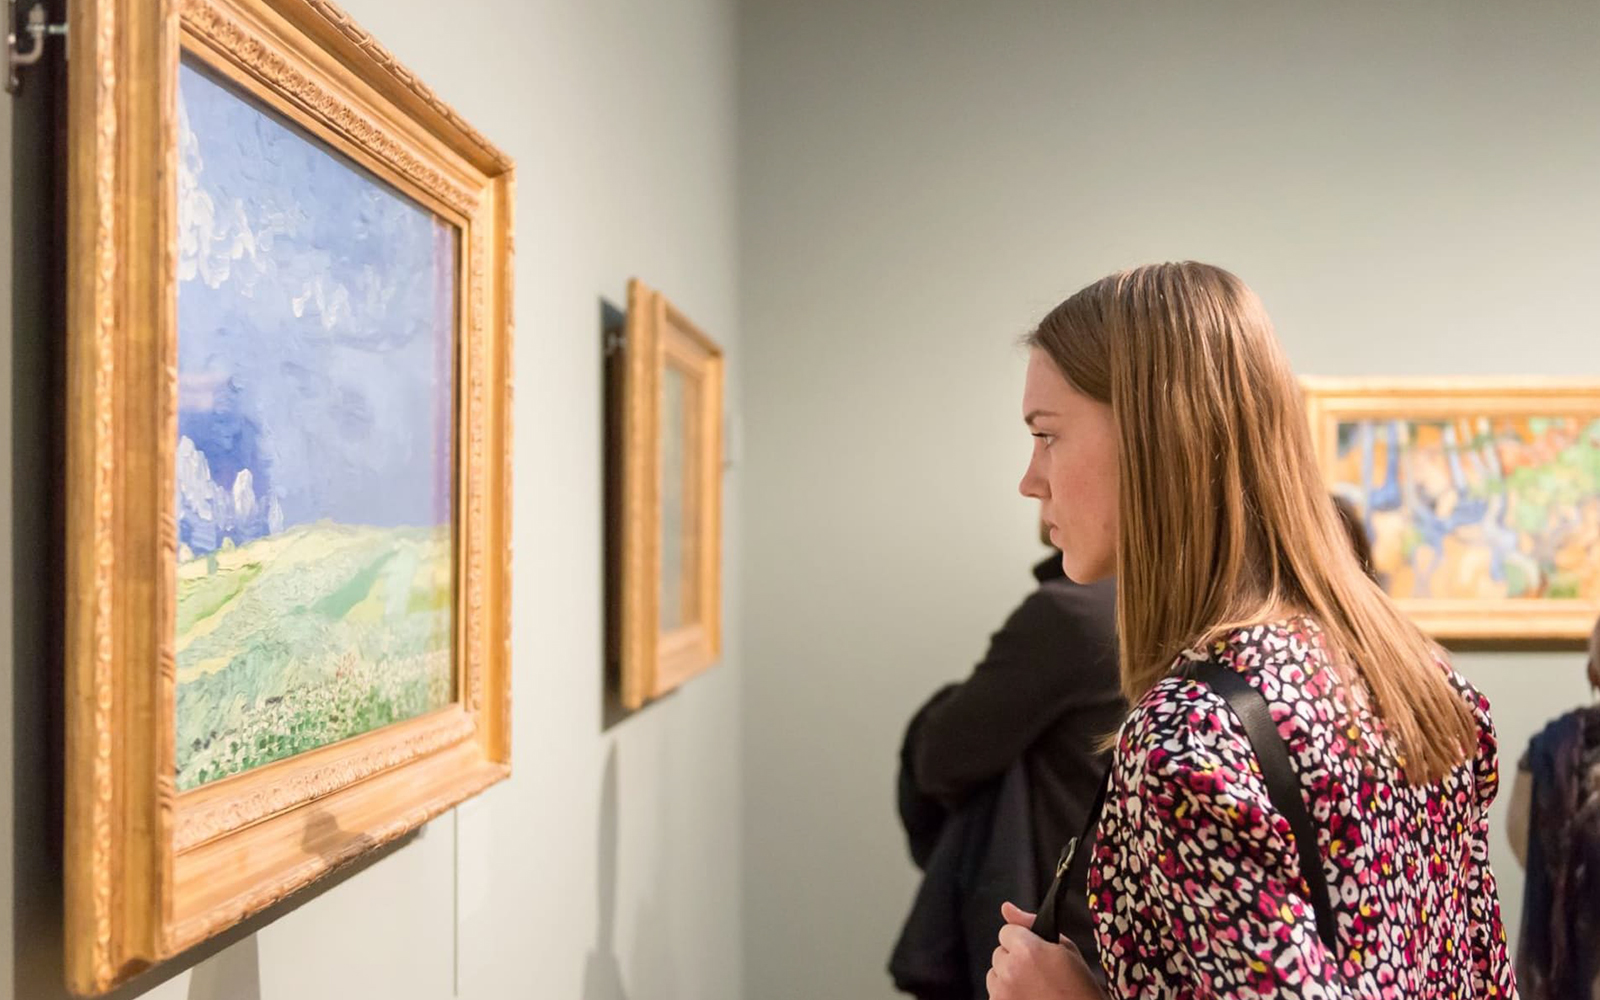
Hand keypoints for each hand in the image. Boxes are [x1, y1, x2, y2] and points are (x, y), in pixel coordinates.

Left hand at [986, 902, 1105, 999]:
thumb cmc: (1081, 988)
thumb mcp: (1066, 949)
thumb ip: (1031, 924)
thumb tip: (1005, 907)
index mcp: (1027, 950)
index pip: (1006, 931)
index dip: (1023, 941)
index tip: (1037, 953)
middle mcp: (1010, 970)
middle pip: (999, 954)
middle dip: (1014, 960)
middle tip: (1039, 975)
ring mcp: (1002, 994)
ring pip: (994, 975)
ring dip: (1008, 979)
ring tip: (1035, 990)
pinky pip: (995, 995)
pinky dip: (1007, 998)